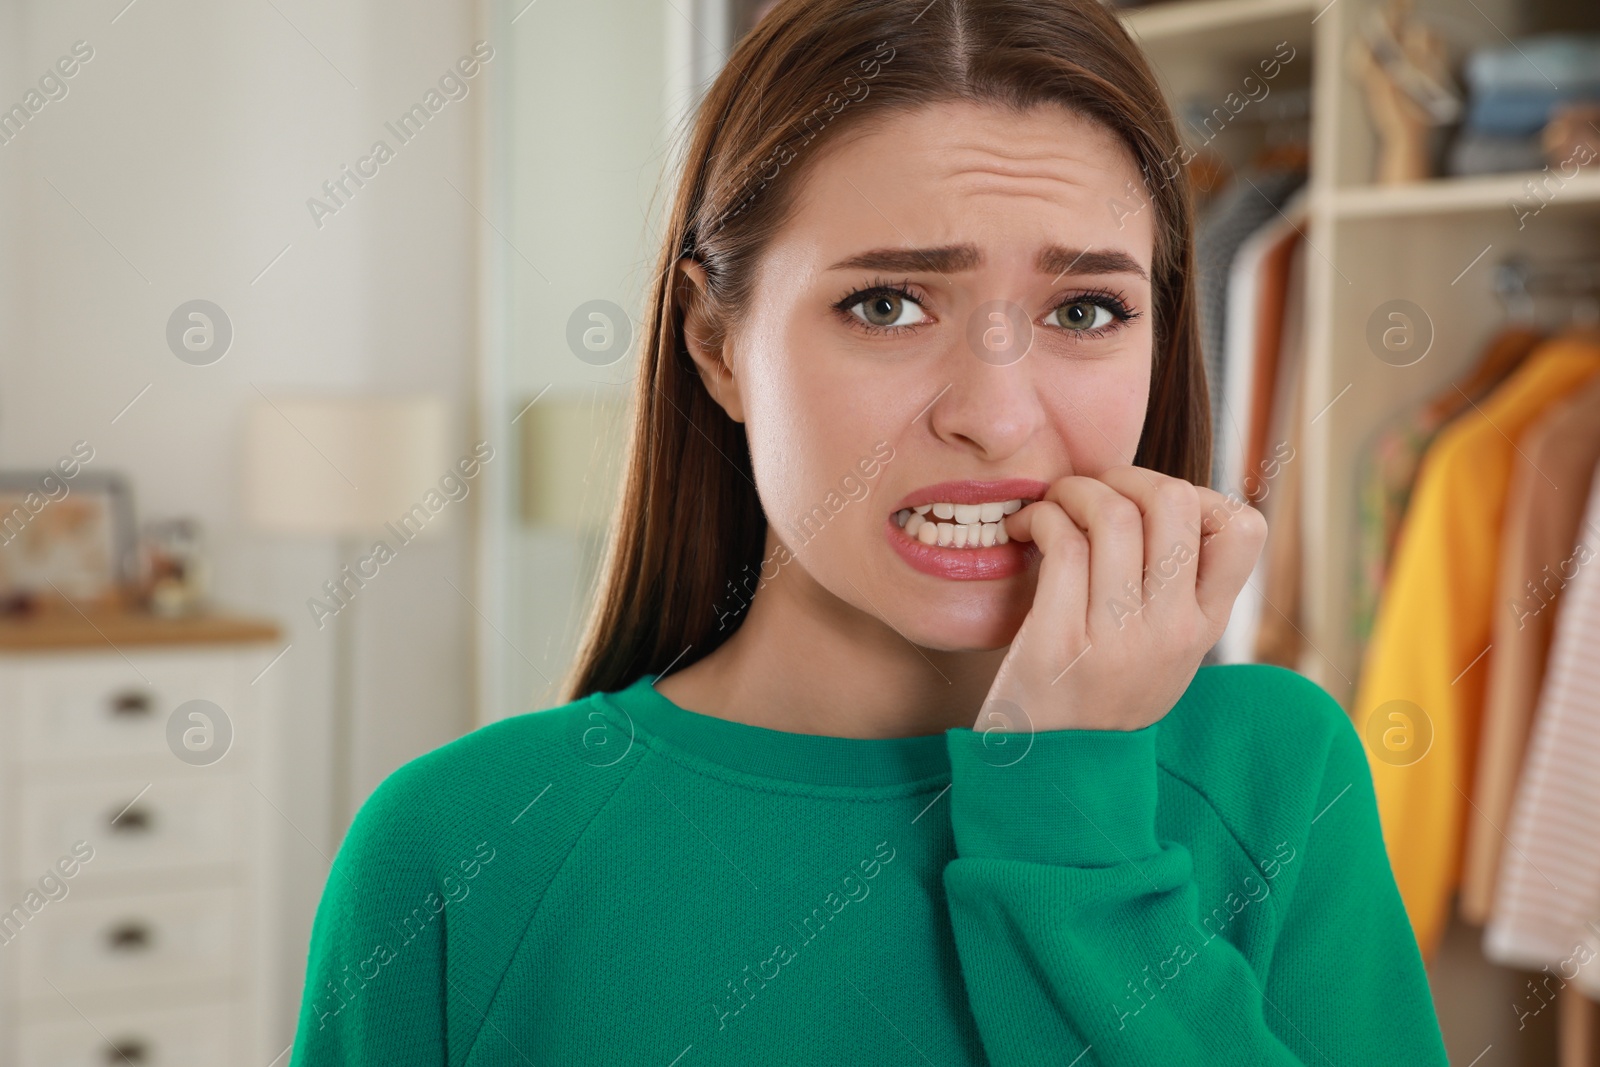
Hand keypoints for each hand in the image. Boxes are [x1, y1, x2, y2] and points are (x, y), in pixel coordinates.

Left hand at [975, 464, 1265, 733]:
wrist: (1051, 778)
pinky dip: (1040, 518)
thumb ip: (1174, 593)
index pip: (1245, 530)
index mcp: (1204, 629)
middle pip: (1175, 501)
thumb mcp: (1161, 654)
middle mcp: (1173, 632)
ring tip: (1051, 506)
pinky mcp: (1061, 644)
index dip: (1199, 493)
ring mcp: (1120, 639)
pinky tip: (1024, 531)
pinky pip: (1062, 544)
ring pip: (1114, 514)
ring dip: (1073, 490)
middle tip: (1089, 492)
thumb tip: (1169, 502)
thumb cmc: (1096, 699)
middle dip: (1124, 476)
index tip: (1150, 506)